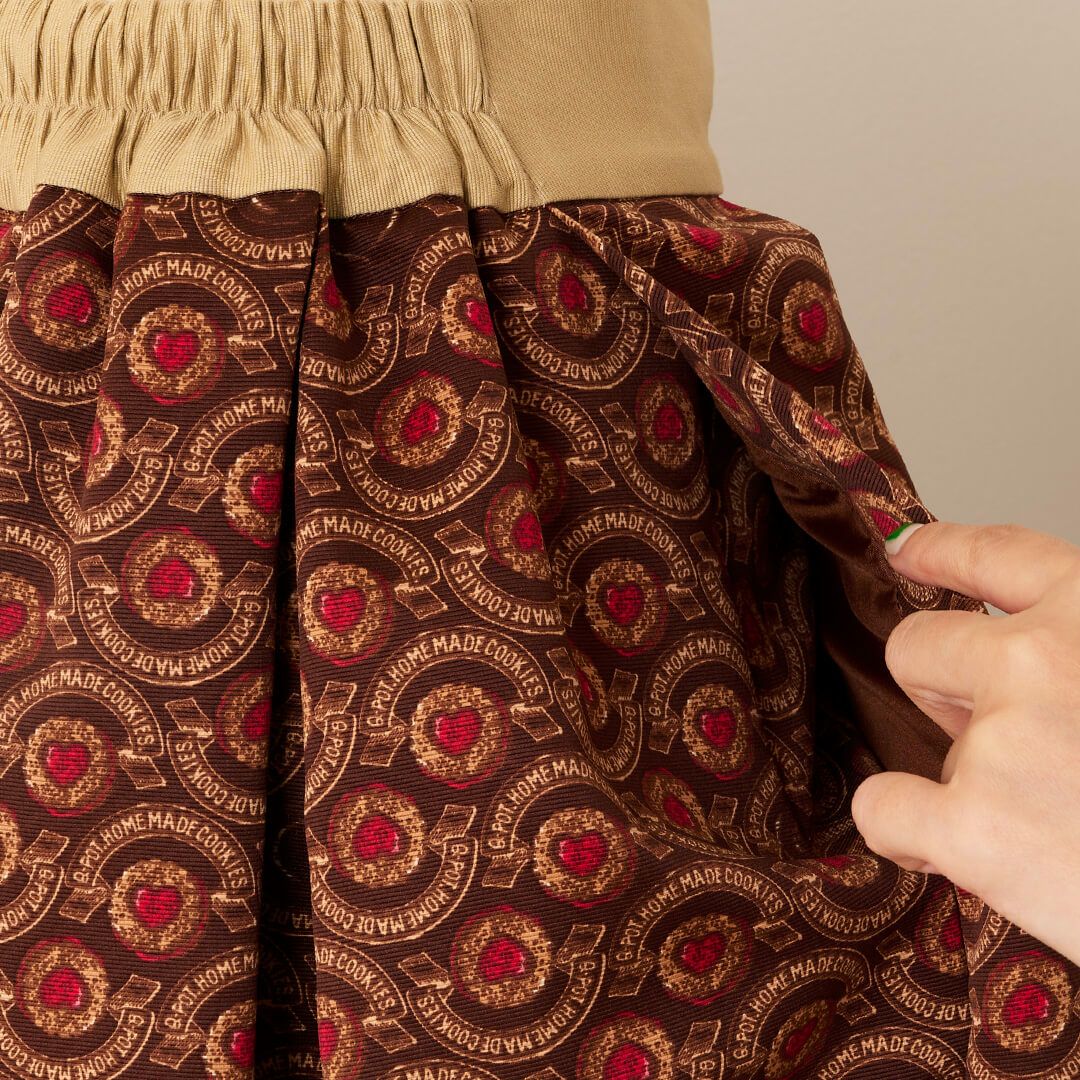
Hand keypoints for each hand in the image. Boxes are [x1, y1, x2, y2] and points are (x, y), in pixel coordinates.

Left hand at [851, 520, 1079, 964]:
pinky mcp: (974, 824)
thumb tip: (1030, 660)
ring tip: (1040, 826)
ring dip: (958, 781)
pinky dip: (905, 836)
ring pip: (920, 744)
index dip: (944, 550)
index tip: (906, 548)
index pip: (1001, 555)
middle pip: (917, 645)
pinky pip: (880, 809)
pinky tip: (954, 854)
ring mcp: (1004, 738)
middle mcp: (1045, 655)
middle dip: (938, 689)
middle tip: (999, 742)